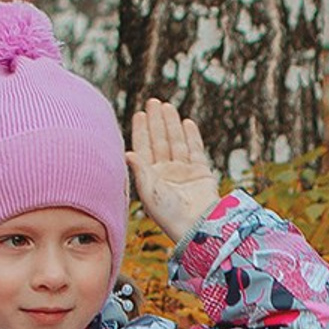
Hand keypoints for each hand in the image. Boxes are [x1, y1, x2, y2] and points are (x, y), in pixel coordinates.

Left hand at [128, 98, 219, 243]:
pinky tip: (186, 122)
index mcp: (150, 178)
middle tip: (153, 102)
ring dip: (172, 125)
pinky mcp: (201, 174)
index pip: (144, 149)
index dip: (141, 131)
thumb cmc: (170, 214)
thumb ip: (140, 170)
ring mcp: (184, 173)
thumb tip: (126, 153)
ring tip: (167, 107)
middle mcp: (166, 174)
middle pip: (160, 142)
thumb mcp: (149, 192)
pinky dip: (192, 136)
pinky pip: (195, 150)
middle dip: (156, 122)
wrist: (198, 226)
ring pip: (176, 143)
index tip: (139, 114)